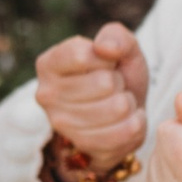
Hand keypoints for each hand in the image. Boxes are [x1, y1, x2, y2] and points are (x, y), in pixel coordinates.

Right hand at [34, 22, 148, 172]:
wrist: (121, 114)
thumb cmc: (117, 74)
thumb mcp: (121, 47)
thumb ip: (116, 36)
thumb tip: (105, 49)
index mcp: (48, 64)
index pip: (82, 55)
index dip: (107, 58)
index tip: (107, 64)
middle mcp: (46, 94)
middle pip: (104, 83)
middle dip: (120, 83)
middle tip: (114, 87)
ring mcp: (61, 124)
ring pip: (118, 108)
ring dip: (129, 104)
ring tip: (119, 103)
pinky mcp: (83, 145)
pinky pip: (126, 131)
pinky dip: (136, 124)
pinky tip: (127, 121)